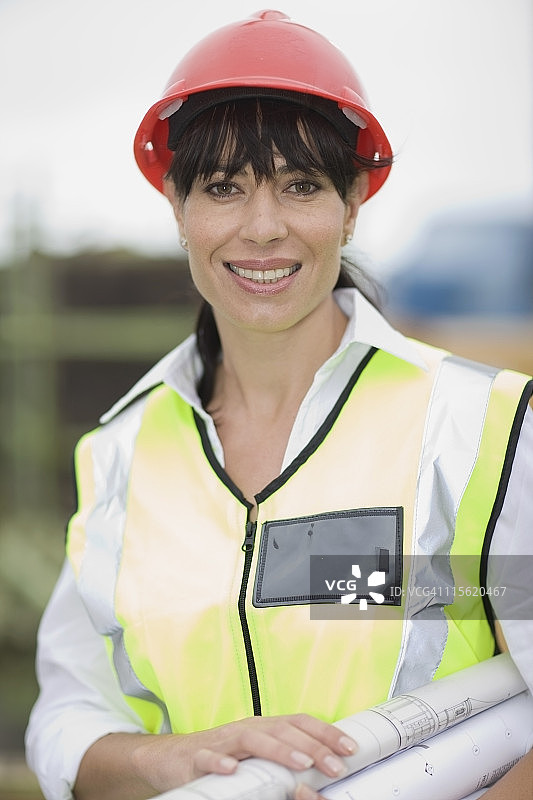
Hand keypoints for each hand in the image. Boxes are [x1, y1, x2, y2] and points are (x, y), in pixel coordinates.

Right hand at [132, 713, 356, 793]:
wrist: (173, 759)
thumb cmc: (224, 758)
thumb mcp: (259, 758)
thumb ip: (285, 762)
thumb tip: (321, 774)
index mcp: (265, 728)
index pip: (300, 723)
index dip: (326, 733)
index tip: (350, 748)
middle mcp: (248, 729)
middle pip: (283, 730)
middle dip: (312, 746)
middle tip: (335, 765)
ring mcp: (224, 742)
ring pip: (253, 740)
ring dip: (279, 750)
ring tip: (301, 763)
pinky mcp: (198, 757)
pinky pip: (210, 758)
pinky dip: (221, 762)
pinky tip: (233, 769)